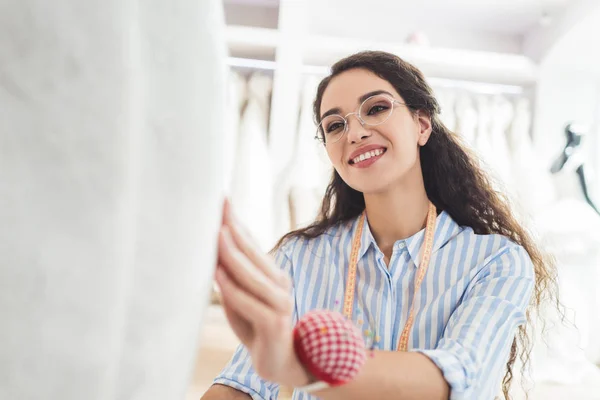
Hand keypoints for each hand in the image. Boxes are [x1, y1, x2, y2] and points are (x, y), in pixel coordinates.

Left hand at [214, 199, 310, 387]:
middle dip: (234, 230)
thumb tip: (213, 249)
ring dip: (232, 255)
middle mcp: (279, 284)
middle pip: (253, 253)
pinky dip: (232, 287)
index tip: (223, 201)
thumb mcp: (242, 298)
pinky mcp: (273, 322)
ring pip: (251, 274)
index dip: (237, 223)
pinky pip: (249, 301)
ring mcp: (279, 302)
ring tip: (217, 235)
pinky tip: (218, 274)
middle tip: (219, 209)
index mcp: (272, 275)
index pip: (252, 244)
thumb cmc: (256, 326)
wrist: (279, 361)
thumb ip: (232, 277)